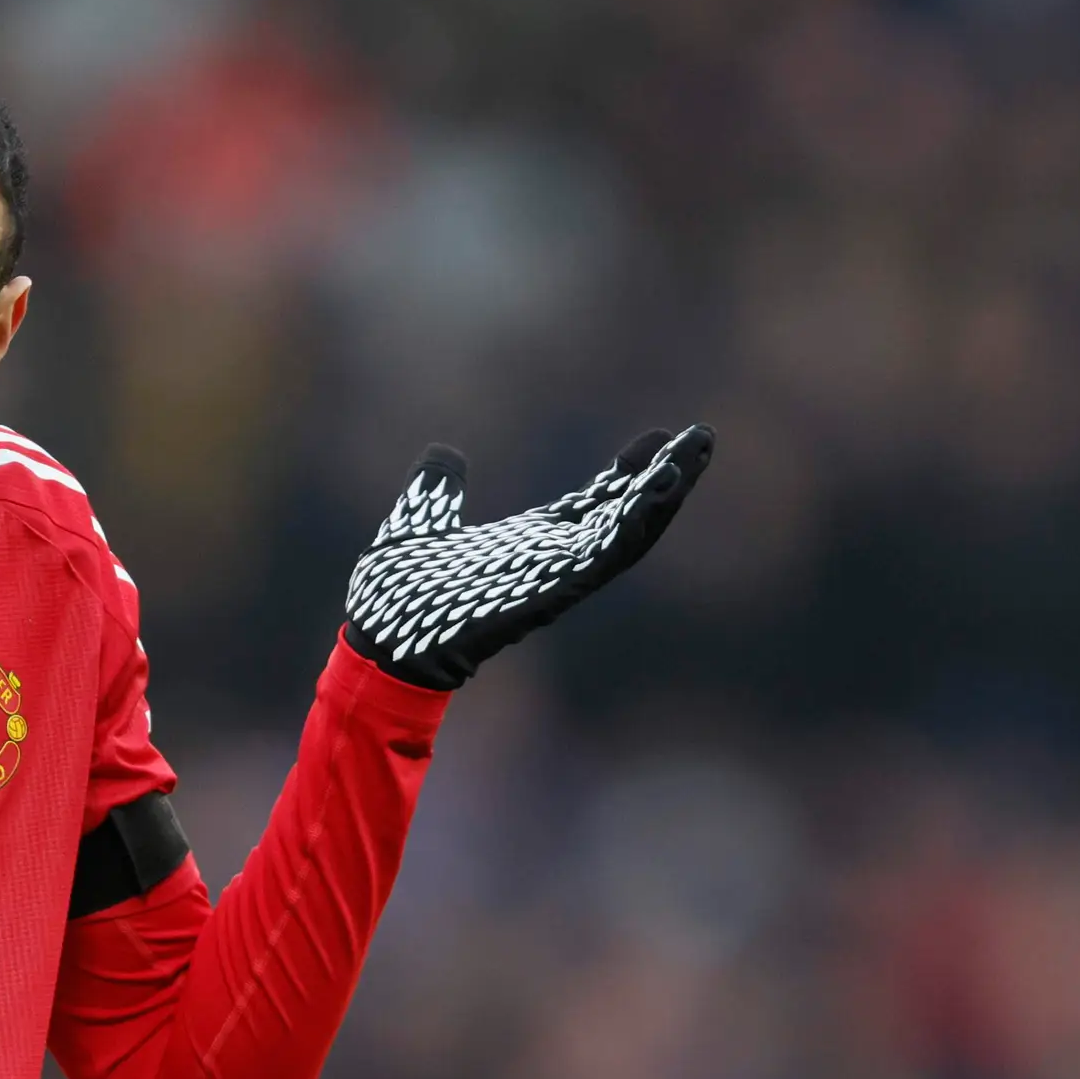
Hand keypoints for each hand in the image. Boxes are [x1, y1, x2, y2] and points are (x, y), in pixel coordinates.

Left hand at [342, 425, 713, 690]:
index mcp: (529, 543)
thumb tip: (443, 455)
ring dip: (664, 497)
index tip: (662, 437)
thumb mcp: (421, 522)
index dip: (629, 473)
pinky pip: (601, 559)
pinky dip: (633, 526)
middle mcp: (550, 561)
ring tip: (695, 455)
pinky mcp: (548, 594)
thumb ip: (437, 491)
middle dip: (666, 478)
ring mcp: (554, 579)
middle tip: (703, 438)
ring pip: (625, 535)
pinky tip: (658, 494)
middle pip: (624, 515)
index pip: (594, 503)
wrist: (377, 641)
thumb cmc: (396, 596)